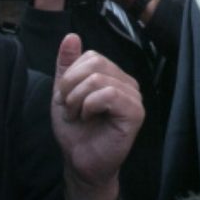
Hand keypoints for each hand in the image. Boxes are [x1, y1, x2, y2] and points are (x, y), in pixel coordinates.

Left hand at [52, 34, 143, 187]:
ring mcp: (134, 96)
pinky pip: (109, 94)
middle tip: (71, 109)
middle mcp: (127, 82)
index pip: (90, 56)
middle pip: (94, 62)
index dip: (70, 76)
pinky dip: (90, 106)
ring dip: (77, 100)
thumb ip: (67, 65)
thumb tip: (71, 36)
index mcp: (113, 76)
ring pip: (98, 78)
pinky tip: (90, 119)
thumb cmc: (75, 131)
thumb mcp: (64, 93)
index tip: (67, 100)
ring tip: (79, 116)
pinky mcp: (135, 112)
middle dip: (71, 87)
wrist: (80, 163)